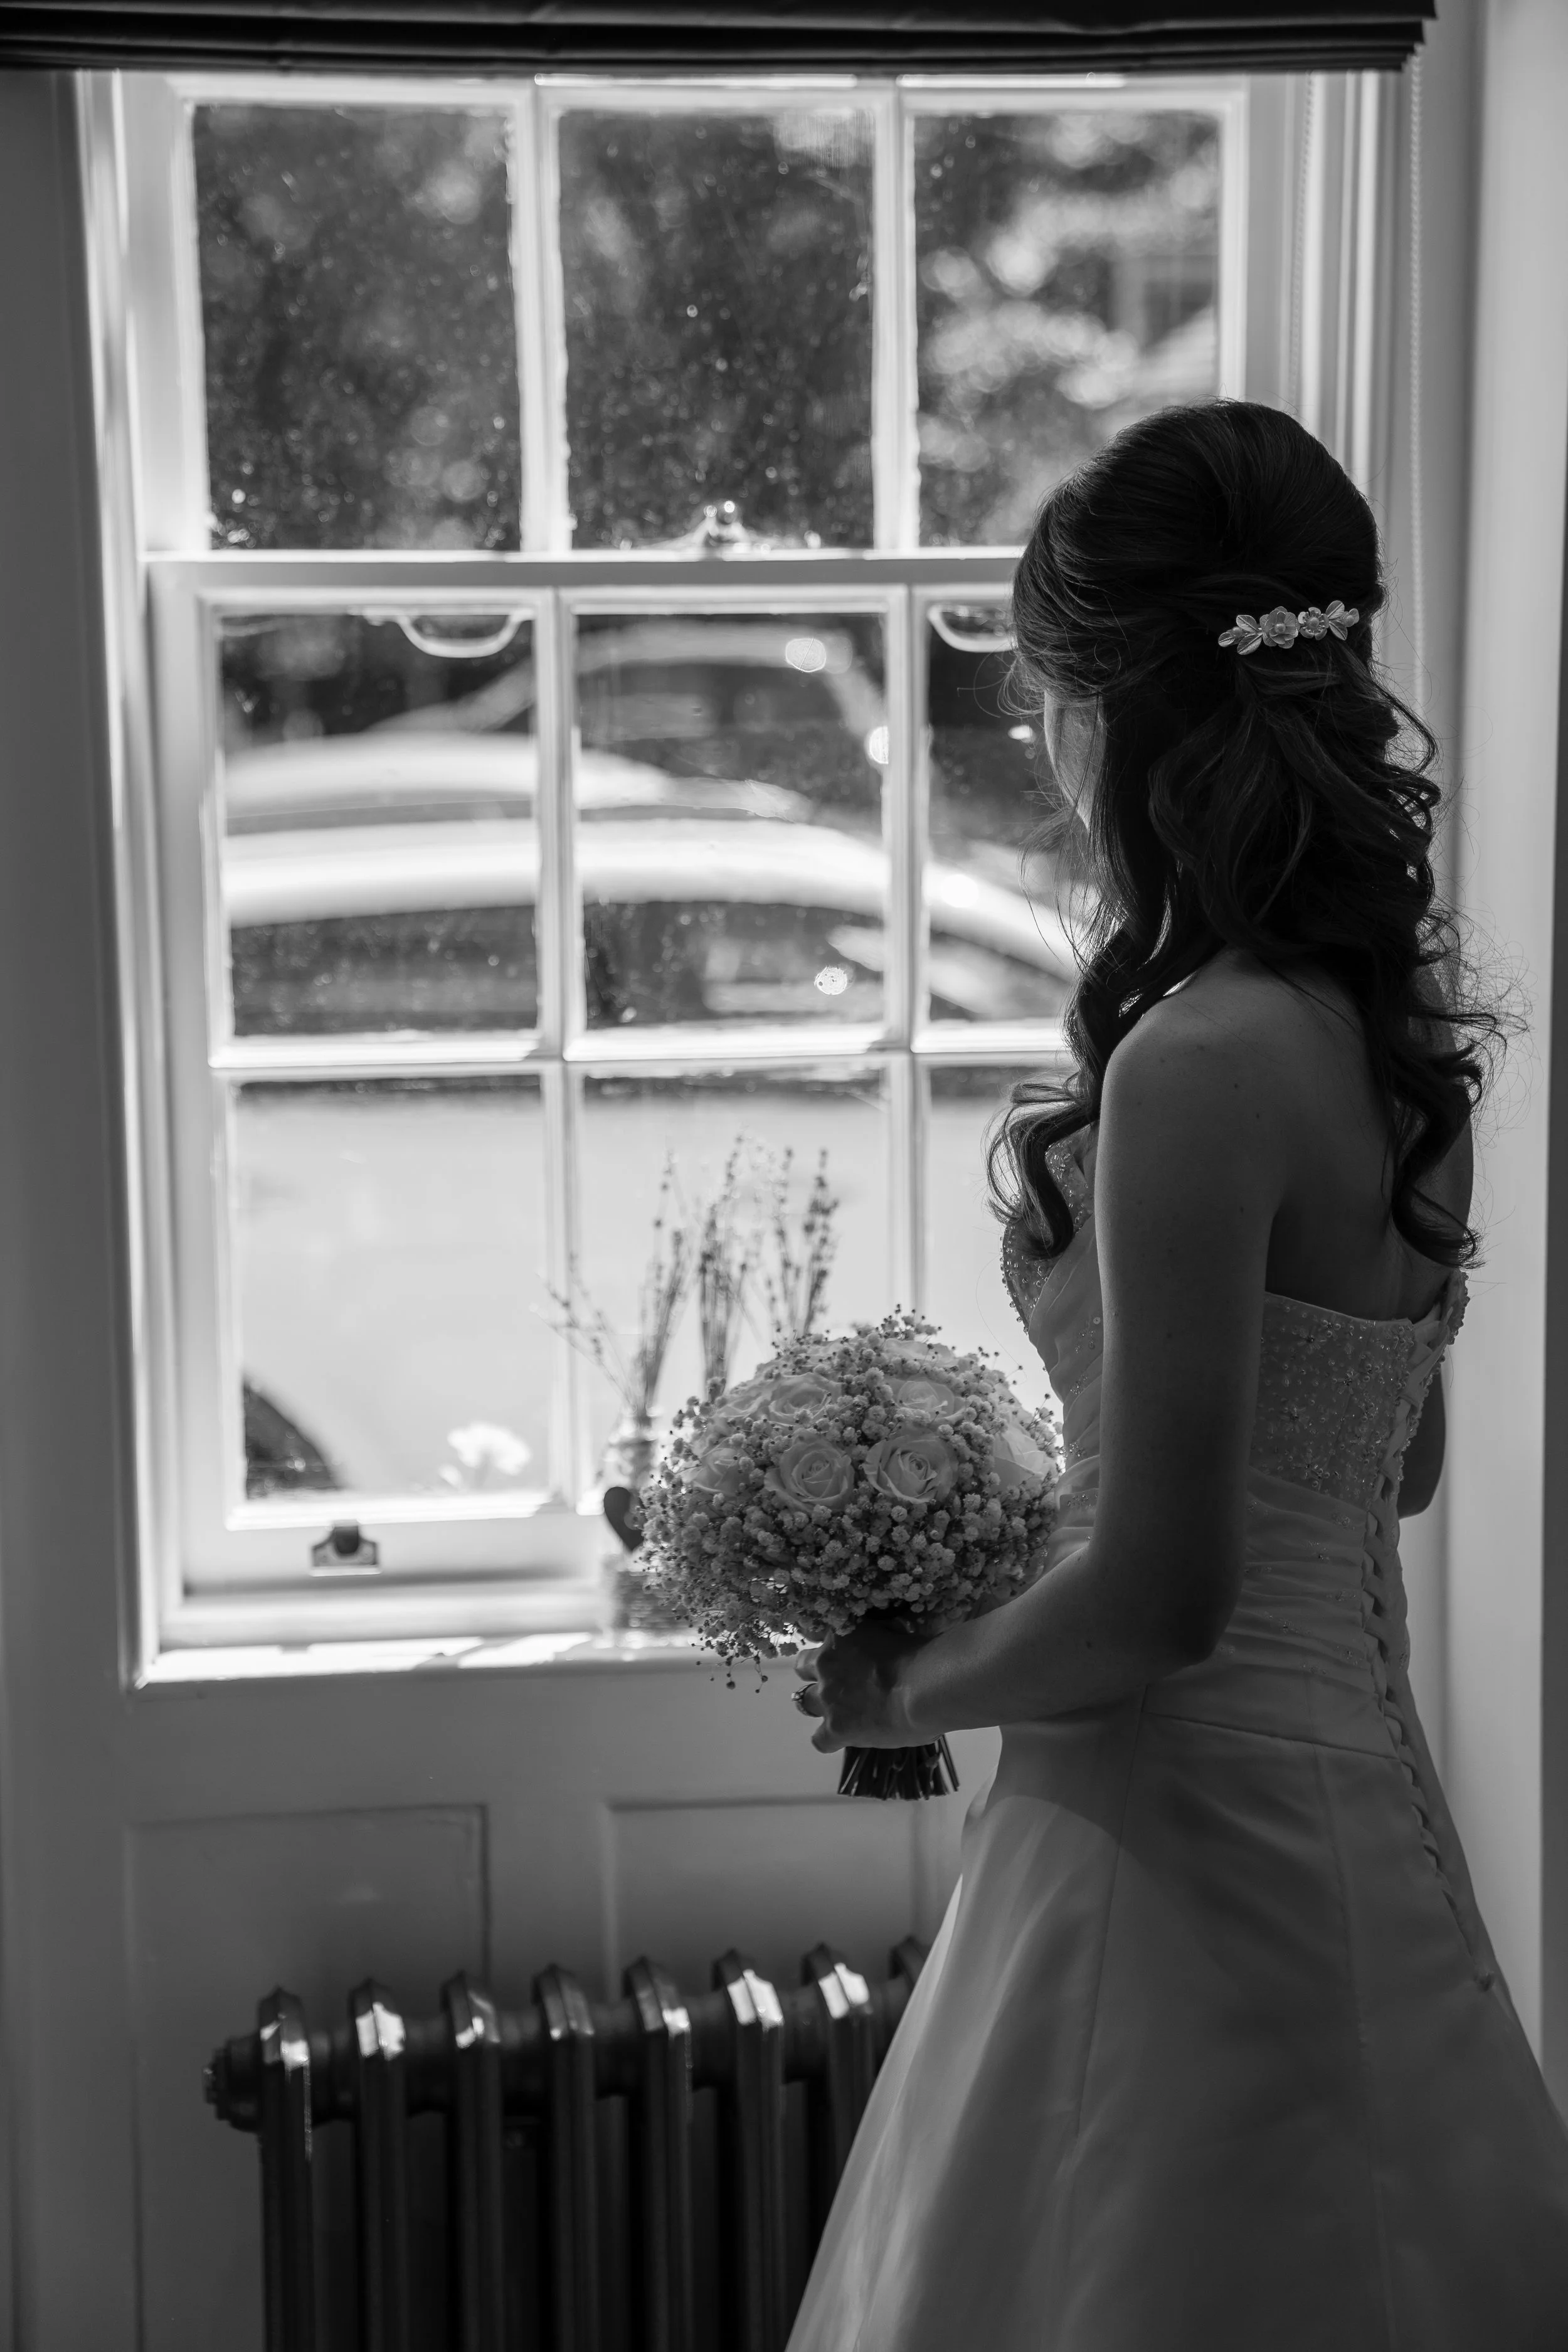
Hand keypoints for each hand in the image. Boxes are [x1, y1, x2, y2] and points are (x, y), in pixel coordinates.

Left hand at [792, 1620, 927, 1752]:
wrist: (924, 1687)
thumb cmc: (918, 1655)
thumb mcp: (895, 1630)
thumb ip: (881, 1634)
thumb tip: (886, 1635)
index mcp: (840, 1636)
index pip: (824, 1638)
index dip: (834, 1648)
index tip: (847, 1654)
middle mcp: (826, 1664)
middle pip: (803, 1667)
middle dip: (815, 1673)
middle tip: (837, 1681)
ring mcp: (827, 1697)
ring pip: (804, 1701)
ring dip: (818, 1704)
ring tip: (838, 1710)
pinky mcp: (836, 1728)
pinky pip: (819, 1739)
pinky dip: (828, 1739)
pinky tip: (842, 1738)